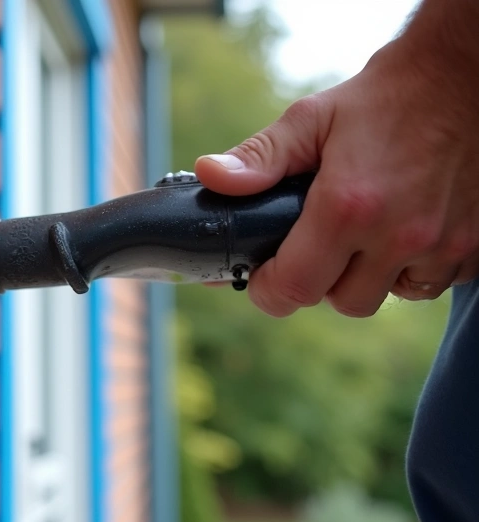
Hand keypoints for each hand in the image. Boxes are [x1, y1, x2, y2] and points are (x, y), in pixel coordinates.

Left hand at [193, 0, 478, 317]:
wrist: (465, 77)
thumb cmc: (385, 98)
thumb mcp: (310, 120)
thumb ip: (258, 158)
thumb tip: (211, 177)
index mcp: (346, 208)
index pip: (293, 290)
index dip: (269, 290)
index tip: (263, 274)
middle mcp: (397, 235)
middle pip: (342, 302)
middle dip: (320, 281)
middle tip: (317, 246)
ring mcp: (442, 245)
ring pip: (387, 297)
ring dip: (368, 277)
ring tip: (362, 235)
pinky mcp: (473, 247)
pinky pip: (430, 284)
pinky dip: (411, 269)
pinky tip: (403, 231)